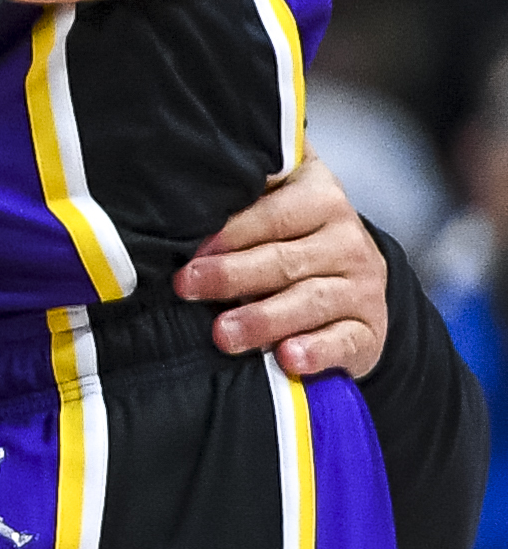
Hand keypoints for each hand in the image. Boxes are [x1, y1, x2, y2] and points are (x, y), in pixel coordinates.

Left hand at [182, 156, 385, 378]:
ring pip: (310, 300)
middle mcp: (347, 239)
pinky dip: (317, 350)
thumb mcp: (270, 202)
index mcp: (320, 197)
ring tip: (223, 334)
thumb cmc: (288, 236)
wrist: (350, 279)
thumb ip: (238, 193)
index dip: (230, 232)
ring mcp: (362, 286)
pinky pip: (345, 340)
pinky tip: (289, 358)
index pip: (275, 213)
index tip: (190, 249)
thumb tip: (178, 190)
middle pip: (285, 259)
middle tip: (187, 286)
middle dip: (232, 275)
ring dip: (264, 318)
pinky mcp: (369, 329)